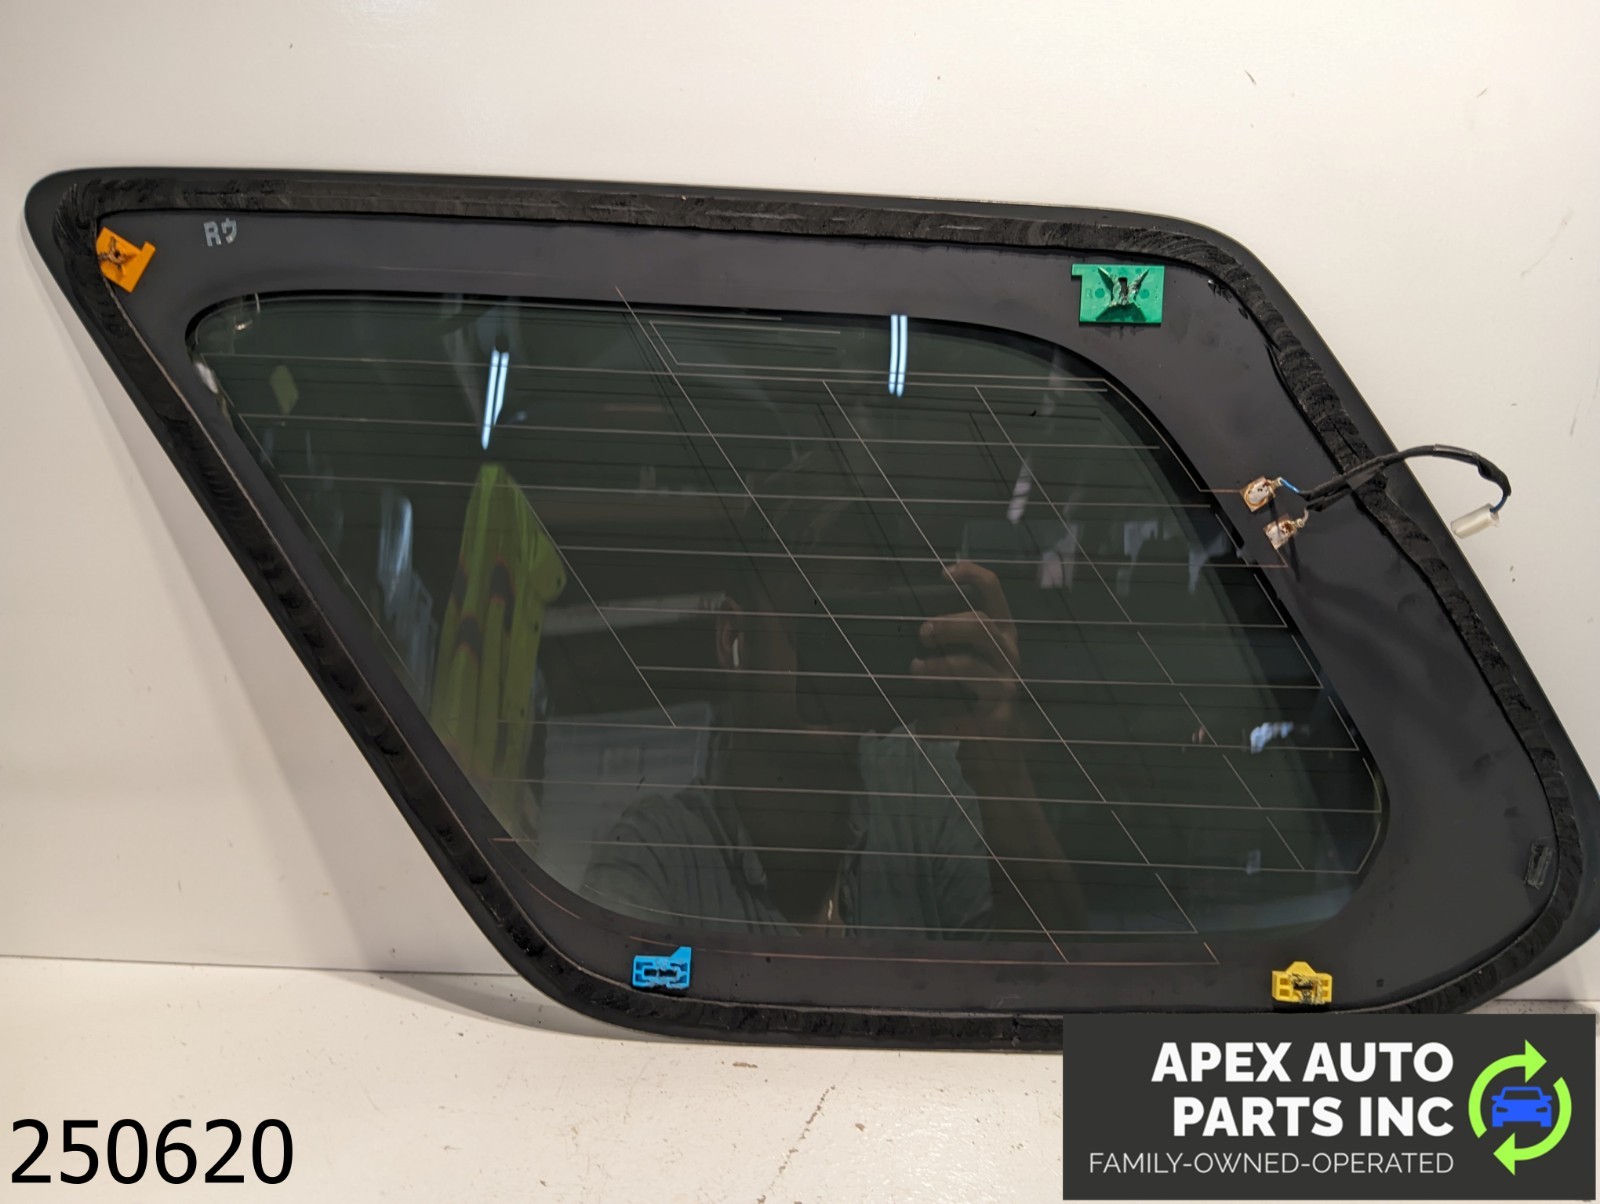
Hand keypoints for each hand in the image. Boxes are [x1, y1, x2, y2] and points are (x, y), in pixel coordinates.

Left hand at [911, 561, 1021, 739]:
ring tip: (915, 670)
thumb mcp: (957, 661)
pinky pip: (964, 710)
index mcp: (999, 631)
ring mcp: (1006, 683)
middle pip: (981, 625)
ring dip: (938, 666)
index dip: (972, 575)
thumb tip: (899, 627)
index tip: (943, 573)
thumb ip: (941, 642)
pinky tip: (924, 727)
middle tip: (921, 634)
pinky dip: (939, 718)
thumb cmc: (968, 696)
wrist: (993, 749)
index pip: (994, 591)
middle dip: (947, 625)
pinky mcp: (999, 715)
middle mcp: (1007, 652)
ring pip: (971, 664)